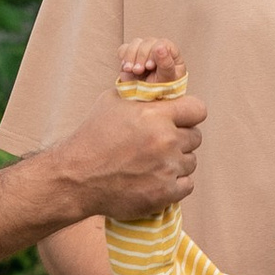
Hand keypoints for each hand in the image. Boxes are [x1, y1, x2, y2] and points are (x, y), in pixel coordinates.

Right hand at [53, 82, 205, 221]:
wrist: (76, 177)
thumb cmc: (93, 137)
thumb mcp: (112, 102)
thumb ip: (140, 93)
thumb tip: (157, 82)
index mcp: (156, 115)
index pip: (198, 109)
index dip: (189, 114)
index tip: (180, 120)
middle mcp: (166, 140)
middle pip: (195, 137)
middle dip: (181, 139)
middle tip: (161, 144)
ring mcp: (167, 168)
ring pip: (190, 161)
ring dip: (177, 162)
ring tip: (154, 163)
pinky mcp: (164, 192)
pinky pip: (187, 184)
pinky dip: (175, 183)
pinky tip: (157, 179)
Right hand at [116, 33, 185, 91]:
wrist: (148, 102)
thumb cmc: (163, 90)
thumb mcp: (167, 79)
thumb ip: (166, 63)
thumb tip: (160, 47)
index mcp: (171, 53)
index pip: (162, 43)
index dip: (154, 52)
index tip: (149, 67)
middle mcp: (158, 49)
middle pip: (147, 42)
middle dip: (141, 56)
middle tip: (138, 71)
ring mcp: (143, 52)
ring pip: (135, 43)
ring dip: (131, 56)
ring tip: (132, 70)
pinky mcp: (131, 57)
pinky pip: (124, 49)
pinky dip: (123, 57)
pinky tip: (127, 69)